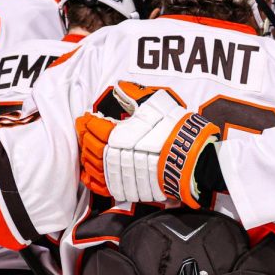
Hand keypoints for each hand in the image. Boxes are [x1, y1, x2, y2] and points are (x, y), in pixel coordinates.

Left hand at [77, 82, 218, 206]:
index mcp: (120, 135)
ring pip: (94, 167)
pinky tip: (88, 172)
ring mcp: (122, 174)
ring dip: (87, 156)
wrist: (191, 157)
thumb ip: (133, 95)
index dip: (87, 122)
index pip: (94, 128)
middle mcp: (117, 156)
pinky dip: (92, 180)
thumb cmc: (173, 129)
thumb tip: (120, 86)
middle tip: (83, 130)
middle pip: (91, 148)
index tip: (86, 117)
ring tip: (87, 148)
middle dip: (85, 137)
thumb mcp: (154, 104)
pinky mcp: (128, 188)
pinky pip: (102, 186)